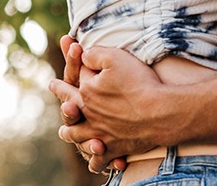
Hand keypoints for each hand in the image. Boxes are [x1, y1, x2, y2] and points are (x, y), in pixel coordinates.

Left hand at [53, 46, 169, 173]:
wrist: (159, 113)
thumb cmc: (138, 83)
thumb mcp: (115, 58)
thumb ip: (94, 55)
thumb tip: (82, 55)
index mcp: (86, 92)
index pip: (76, 77)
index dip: (73, 66)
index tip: (67, 61)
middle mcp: (89, 114)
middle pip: (70, 106)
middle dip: (63, 98)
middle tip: (57, 94)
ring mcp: (99, 134)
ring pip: (78, 136)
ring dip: (70, 132)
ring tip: (64, 131)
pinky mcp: (113, 148)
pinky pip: (99, 160)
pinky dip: (95, 161)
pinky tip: (93, 161)